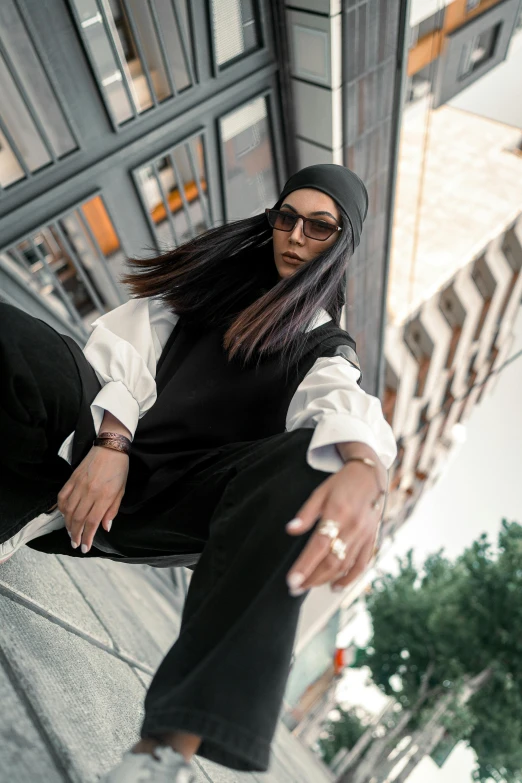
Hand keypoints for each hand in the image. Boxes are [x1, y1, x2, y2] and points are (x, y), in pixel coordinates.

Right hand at [57, 445, 128, 553]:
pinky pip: (62, 497)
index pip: (92, 522)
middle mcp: (89, 492)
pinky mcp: (71, 478)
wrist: (110, 447)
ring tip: (70, 533)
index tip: (85, 548)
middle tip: (75, 544)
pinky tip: (64, 515)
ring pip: (68, 510)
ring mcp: (78, 485)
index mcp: (104, 496)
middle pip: (78, 519)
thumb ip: (112, 510)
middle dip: (76, 535)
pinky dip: (61, 509)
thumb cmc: (119, 470)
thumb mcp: (121, 491)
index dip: (88, 537)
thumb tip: (105, 527)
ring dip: (68, 525)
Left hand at [285, 459, 383, 594]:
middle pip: (332, 560)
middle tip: (294, 588)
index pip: (319, 545)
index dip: (305, 565)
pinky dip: (349, 578)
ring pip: (345, 564)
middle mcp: (353, 526)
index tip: (292, 581)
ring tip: (308, 586)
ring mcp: (365, 534)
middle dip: (312, 578)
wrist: (370, 475)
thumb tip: (290, 530)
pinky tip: (335, 586)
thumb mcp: (320, 492)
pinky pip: (362, 563)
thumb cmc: (341, 483)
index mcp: (338, 513)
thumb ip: (306, 513)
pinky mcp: (372, 539)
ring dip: (325, 579)